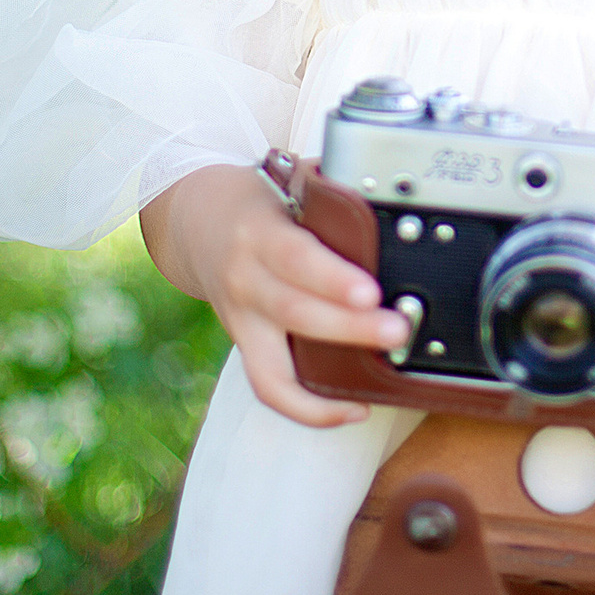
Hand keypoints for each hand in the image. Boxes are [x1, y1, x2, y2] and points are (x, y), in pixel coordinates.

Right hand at [137, 163, 408, 428]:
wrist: (198, 223)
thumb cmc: (258, 203)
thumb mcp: (287, 183)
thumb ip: (329, 193)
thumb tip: (386, 195)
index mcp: (259, 234)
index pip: (295, 259)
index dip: (331, 279)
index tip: (370, 292)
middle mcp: (245, 281)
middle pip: (295, 312)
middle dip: (349, 328)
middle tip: (397, 331)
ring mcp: (241, 320)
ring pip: (275, 364)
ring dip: (326, 385)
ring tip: (375, 386)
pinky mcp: (244, 346)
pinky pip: (269, 388)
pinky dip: (308, 409)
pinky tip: (352, 410)